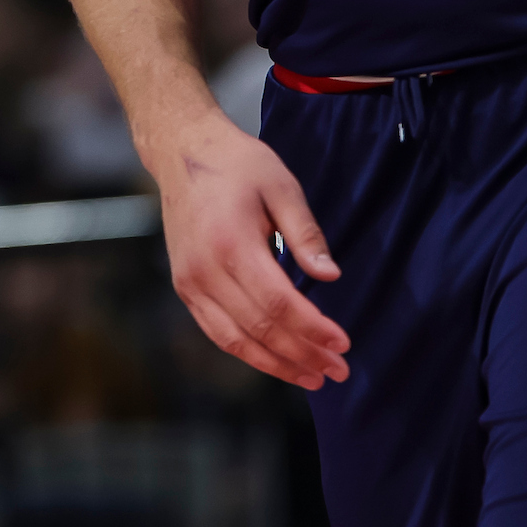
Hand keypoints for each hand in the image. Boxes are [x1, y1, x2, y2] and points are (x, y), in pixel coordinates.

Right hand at [157, 112, 349, 389]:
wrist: (182, 151)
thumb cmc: (237, 165)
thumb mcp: (281, 185)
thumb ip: (305, 233)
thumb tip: (330, 276)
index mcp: (231, 242)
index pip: (278, 303)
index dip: (312, 329)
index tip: (343, 343)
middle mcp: (205, 269)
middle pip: (260, 328)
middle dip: (303, 354)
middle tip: (338, 370)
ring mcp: (190, 282)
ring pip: (236, 340)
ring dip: (277, 364)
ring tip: (313, 376)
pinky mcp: (185, 287)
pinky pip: (217, 332)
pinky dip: (248, 352)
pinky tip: (277, 360)